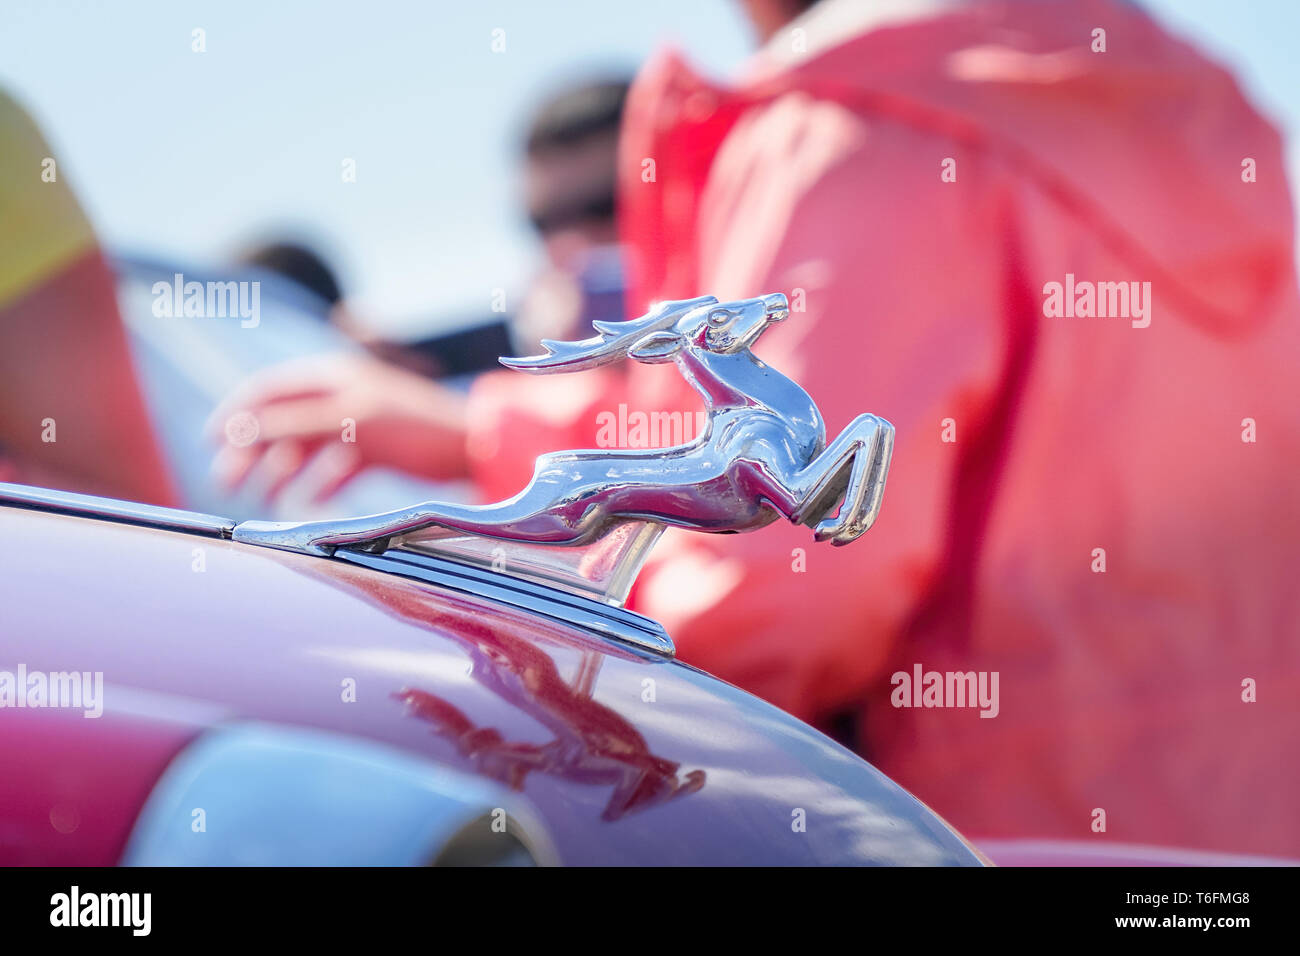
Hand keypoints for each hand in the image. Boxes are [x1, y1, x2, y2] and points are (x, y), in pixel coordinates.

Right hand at [206, 352, 469, 504]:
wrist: (476, 449)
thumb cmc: (418, 426)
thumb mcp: (352, 420)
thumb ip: (296, 423)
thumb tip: (239, 426)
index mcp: (333, 377)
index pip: (268, 390)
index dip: (235, 414)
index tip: (209, 442)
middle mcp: (340, 397)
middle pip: (280, 424)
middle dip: (251, 452)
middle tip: (226, 485)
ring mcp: (355, 426)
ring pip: (303, 450)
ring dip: (280, 473)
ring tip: (265, 501)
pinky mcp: (372, 453)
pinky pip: (331, 469)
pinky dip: (318, 485)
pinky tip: (309, 504)